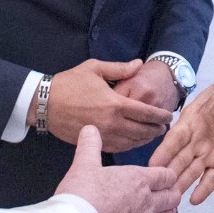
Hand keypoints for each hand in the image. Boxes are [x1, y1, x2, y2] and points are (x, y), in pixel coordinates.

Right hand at [37, 59, 173, 151]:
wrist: (45, 103)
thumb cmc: (69, 83)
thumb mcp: (95, 69)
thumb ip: (120, 68)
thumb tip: (139, 64)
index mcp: (115, 103)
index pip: (146, 113)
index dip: (160, 116)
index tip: (168, 116)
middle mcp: (112, 122)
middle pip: (142, 131)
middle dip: (156, 130)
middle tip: (163, 128)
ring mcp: (103, 135)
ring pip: (132, 142)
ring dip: (144, 139)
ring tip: (152, 135)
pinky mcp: (94, 142)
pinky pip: (118, 148)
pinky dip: (130, 146)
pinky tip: (134, 141)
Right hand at [56, 125, 178, 212]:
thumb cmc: (80, 195)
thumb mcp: (83, 164)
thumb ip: (90, 145)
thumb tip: (90, 129)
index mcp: (138, 180)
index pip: (166, 175)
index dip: (167, 175)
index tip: (164, 176)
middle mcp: (146, 202)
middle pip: (172, 197)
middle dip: (171, 193)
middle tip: (166, 193)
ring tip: (161, 211)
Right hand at [151, 29, 213, 203]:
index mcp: (190, 122)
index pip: (175, 138)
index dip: (165, 149)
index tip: (151, 161)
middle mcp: (194, 141)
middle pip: (178, 159)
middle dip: (167, 172)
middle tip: (153, 187)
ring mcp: (206, 154)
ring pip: (190, 172)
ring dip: (180, 184)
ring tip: (168, 200)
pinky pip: (210, 179)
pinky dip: (203, 189)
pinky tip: (194, 201)